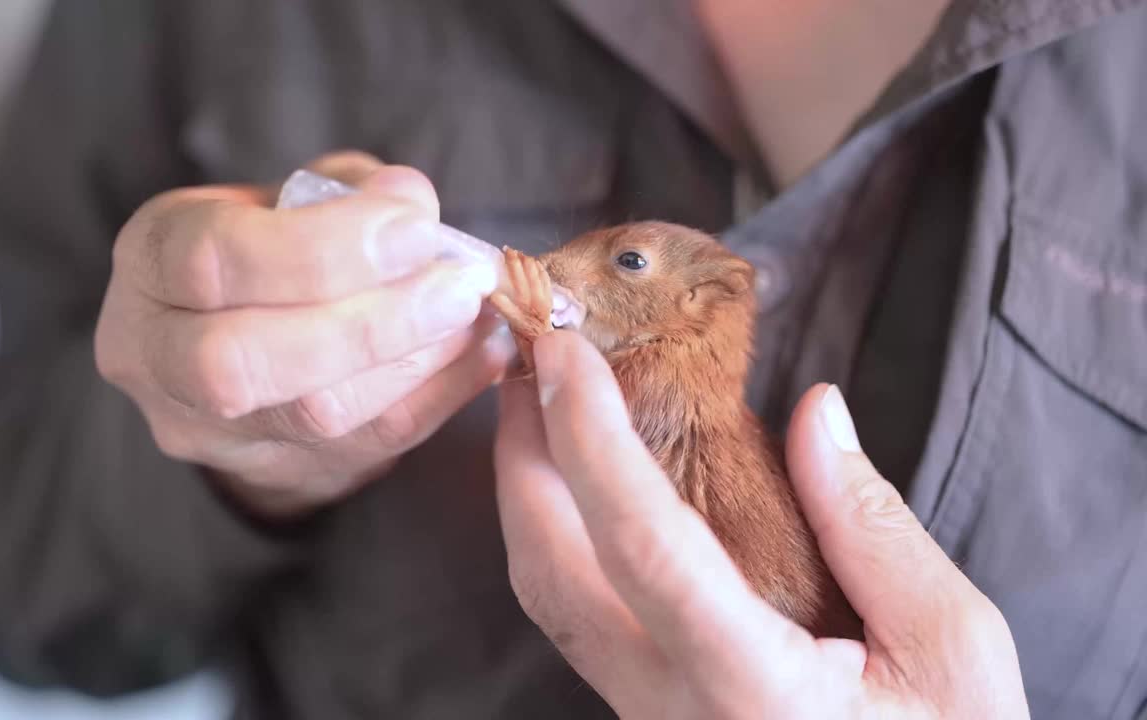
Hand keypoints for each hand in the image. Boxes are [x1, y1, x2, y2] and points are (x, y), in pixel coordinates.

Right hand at [96, 152, 514, 517]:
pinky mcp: (280, 472)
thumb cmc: (269, 245)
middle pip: (243, 362)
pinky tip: (481, 350)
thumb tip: (409, 202)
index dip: (322, 247)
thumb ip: (345, 189)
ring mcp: (211, 431)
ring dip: (417, 359)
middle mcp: (156, 358)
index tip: (412, 224)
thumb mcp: (287, 195)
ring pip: (314, 416)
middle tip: (455, 284)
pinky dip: (441, 392)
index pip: (213, 261)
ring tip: (474, 311)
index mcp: (150, 263)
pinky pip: (373, 444)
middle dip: (369, 321)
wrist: (241, 338)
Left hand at [493, 330, 1028, 718]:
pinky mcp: (648, 716)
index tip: (564, 352)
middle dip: (524, 457)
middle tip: (530, 357)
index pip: (644, 546)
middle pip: (552, 575)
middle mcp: (670, 712)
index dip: (592, 440)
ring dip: (532, 495)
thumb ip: (874, 528)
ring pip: (551, 601)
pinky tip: (583, 487)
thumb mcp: (952, 650)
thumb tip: (815, 412)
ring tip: (543, 405)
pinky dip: (563, 537)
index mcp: (752, 692)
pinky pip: (580, 620)